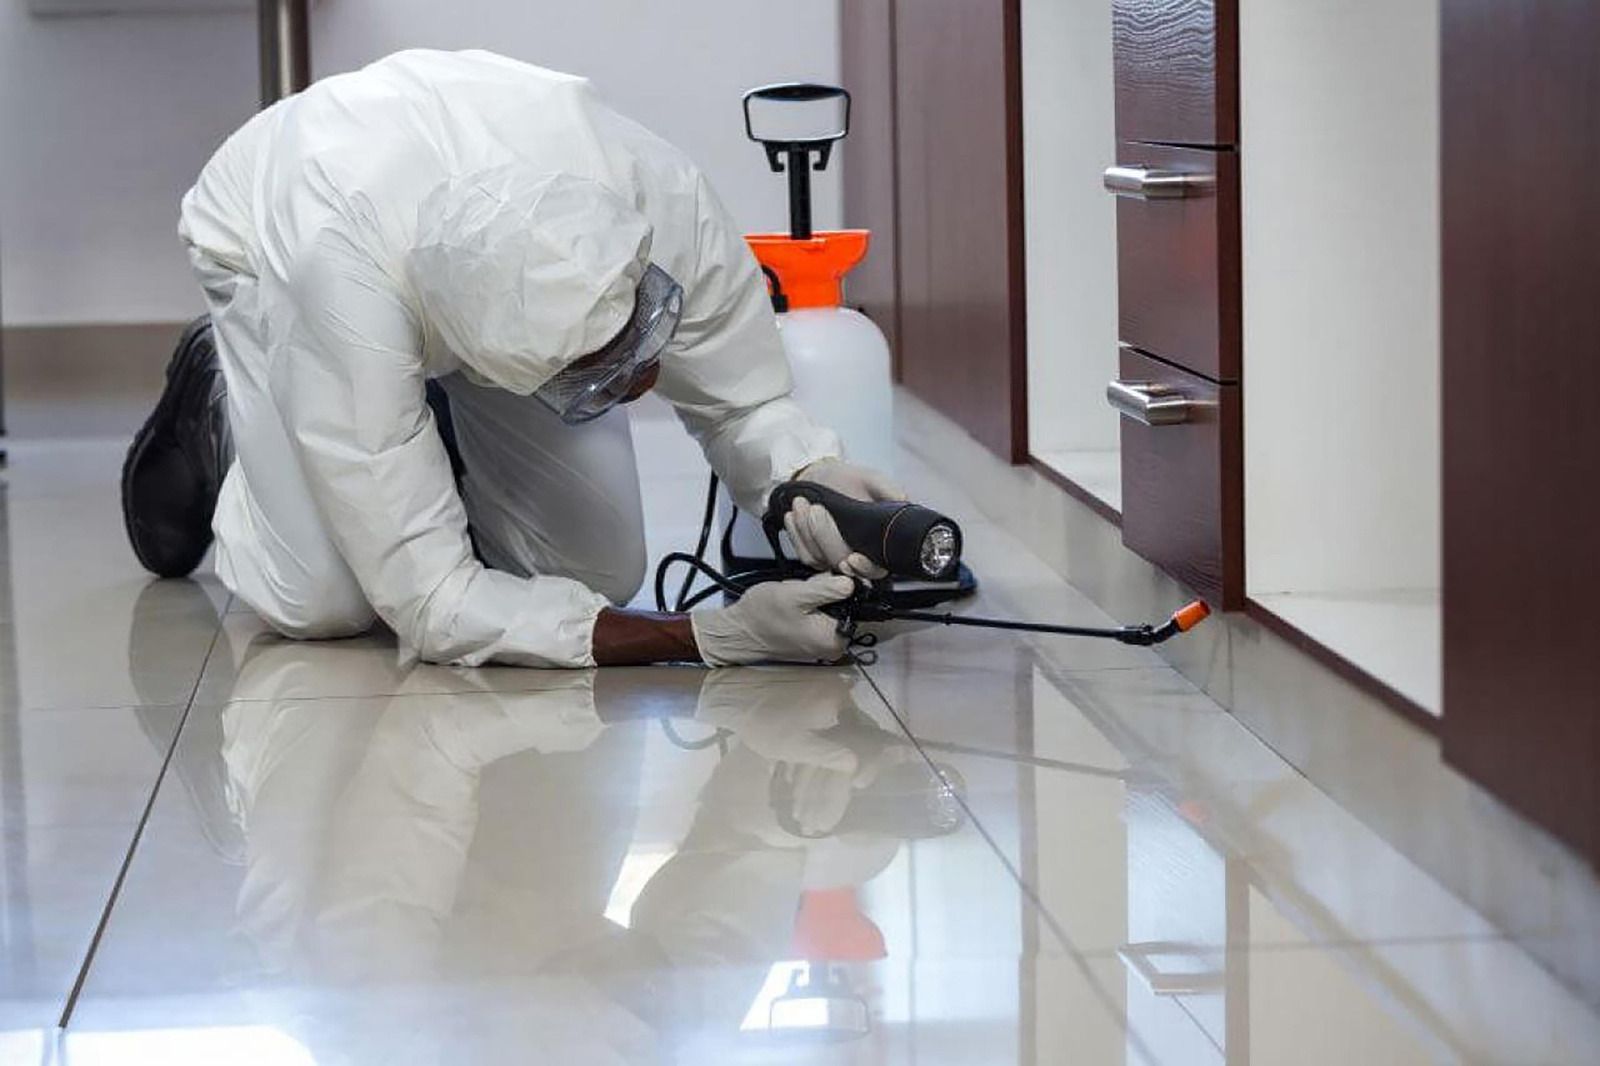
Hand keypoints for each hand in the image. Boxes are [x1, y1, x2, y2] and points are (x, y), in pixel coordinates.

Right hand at [691, 574, 854, 666]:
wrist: (737, 630)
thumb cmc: (763, 615)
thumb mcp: (795, 596)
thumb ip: (826, 589)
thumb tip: (852, 582)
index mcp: (835, 639)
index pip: (859, 605)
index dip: (850, 583)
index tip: (836, 570)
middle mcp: (834, 644)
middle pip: (848, 605)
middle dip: (832, 587)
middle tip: (809, 584)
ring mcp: (823, 640)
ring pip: (835, 605)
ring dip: (821, 592)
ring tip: (801, 591)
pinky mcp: (813, 633)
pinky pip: (823, 611)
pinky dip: (814, 599)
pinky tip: (799, 595)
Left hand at [785, 459, 907, 579]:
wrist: (823, 477)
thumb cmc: (850, 481)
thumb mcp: (872, 480)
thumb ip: (889, 491)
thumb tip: (903, 500)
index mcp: (876, 544)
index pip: (875, 569)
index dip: (865, 568)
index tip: (854, 558)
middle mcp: (855, 555)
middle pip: (840, 561)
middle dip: (826, 536)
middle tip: (818, 509)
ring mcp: (832, 557)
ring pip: (818, 558)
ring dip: (807, 531)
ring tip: (802, 503)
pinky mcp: (812, 554)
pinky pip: (802, 552)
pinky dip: (796, 533)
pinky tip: (793, 514)